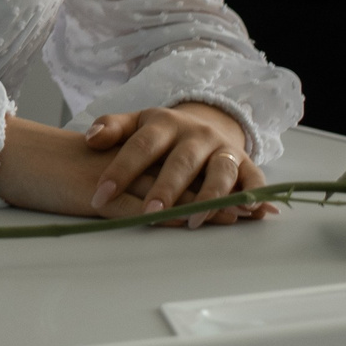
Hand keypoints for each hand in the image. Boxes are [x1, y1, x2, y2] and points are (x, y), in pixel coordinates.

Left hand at [84, 103, 271, 226]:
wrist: (203, 126)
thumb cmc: (159, 134)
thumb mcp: (134, 124)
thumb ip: (111, 129)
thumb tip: (91, 139)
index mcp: (164, 123)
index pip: (141, 146)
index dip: (121, 170)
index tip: (100, 195)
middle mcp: (197, 135)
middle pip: (182, 162)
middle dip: (166, 189)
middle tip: (149, 213)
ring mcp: (224, 149)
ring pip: (220, 172)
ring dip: (208, 198)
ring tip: (191, 222)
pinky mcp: (247, 165)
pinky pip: (254, 181)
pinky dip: (253, 195)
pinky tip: (246, 213)